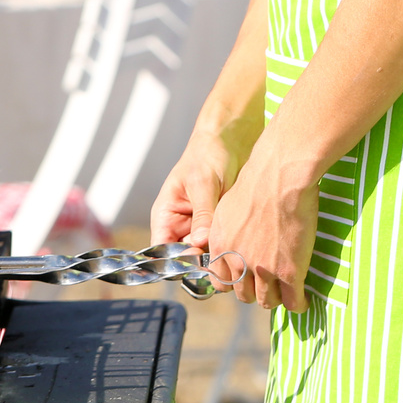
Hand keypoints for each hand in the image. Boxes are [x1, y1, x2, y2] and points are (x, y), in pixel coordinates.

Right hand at [150, 124, 250, 249]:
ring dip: (217, 257)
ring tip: (232, 252)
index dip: (176, 260)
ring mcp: (200, 229)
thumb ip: (202, 214)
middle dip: (201, 263)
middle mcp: (180, 227)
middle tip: (220, 260)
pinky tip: (241, 245)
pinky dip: (228, 248)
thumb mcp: (203, 183)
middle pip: (185, 258)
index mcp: (166, 216)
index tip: (198, 261)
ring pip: (205, 256)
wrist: (230, 140)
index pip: (162, 250)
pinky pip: (220, 246)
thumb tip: (199, 243)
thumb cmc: (208, 155)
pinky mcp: (218, 228)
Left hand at [206, 144, 319, 311]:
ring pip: (268, 301)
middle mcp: (237, 262)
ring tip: (285, 293)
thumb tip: (234, 238)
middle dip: (255, 292)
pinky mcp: (288, 271)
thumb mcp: (229, 207)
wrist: (279, 173)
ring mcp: (263, 270)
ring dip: (276, 298)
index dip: (235, 282)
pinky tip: (301, 300)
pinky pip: (292, 301)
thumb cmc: (258, 179)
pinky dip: (297, 303)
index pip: (221, 283)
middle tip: (267, 285)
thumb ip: (227, 230)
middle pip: (244, 295)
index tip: (245, 279)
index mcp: (220, 246)